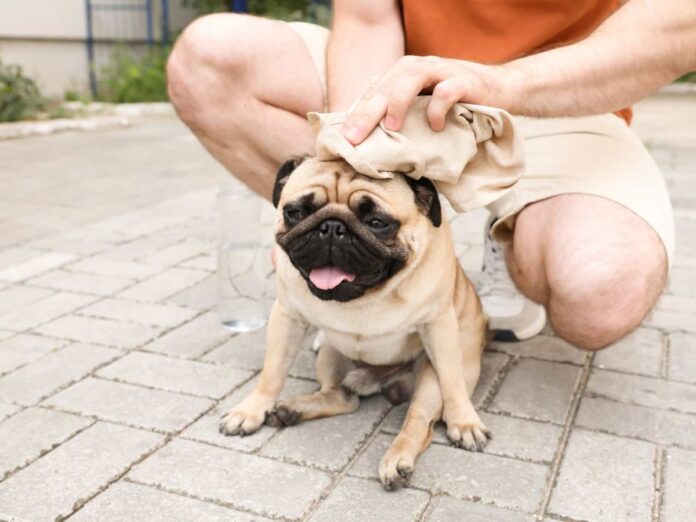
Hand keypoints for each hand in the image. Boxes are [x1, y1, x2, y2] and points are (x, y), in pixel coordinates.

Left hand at [341, 55, 507, 144]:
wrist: (501, 89)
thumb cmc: (456, 104)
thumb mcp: (424, 109)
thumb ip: (401, 118)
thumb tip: (373, 147)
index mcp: (403, 74)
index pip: (373, 93)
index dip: (356, 116)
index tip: (343, 141)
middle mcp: (418, 67)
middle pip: (385, 87)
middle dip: (366, 113)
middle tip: (353, 138)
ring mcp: (441, 71)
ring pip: (410, 80)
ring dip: (397, 103)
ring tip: (391, 128)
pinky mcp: (464, 79)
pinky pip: (445, 90)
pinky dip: (437, 108)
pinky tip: (434, 126)